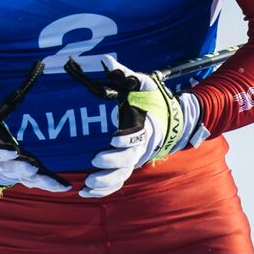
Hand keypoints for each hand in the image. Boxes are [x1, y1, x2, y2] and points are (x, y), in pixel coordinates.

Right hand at [0, 62, 69, 192]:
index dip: (2, 151)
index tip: (12, 151)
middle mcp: (2, 163)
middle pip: (13, 167)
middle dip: (23, 168)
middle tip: (33, 167)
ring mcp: (14, 171)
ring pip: (27, 178)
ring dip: (40, 180)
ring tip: (56, 184)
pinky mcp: (24, 175)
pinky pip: (37, 182)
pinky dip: (50, 184)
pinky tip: (65, 186)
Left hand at [64, 56, 208, 197]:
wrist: (167, 120)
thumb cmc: (150, 100)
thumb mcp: (140, 84)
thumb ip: (124, 74)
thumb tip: (106, 60)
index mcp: (145, 126)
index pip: (137, 136)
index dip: (127, 139)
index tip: (114, 139)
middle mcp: (141, 147)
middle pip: (128, 160)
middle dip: (112, 161)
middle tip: (95, 160)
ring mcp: (134, 159)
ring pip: (122, 175)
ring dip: (106, 181)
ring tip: (87, 184)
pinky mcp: (127, 167)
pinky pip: (117, 182)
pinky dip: (104, 190)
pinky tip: (86, 193)